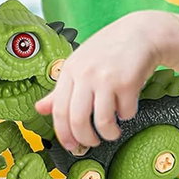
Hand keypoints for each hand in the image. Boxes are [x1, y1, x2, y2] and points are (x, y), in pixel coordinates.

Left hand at [35, 11, 178, 151]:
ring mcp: (106, 78)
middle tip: (91, 143)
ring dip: (108, 134)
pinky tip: (127, 106)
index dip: (63, 134)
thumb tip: (39, 108)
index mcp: (69, 70)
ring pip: (102, 122)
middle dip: (85, 139)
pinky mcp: (128, 82)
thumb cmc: (107, 49)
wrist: (139, 32)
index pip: (58, 110)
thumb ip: (60, 89)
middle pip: (77, 120)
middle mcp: (85, 74)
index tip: (70, 146)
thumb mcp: (79, 64)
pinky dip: (127, 116)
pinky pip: (125, 113)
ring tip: (111, 131)